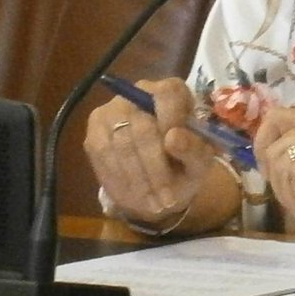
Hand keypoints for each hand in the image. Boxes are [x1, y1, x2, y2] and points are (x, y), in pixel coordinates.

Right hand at [83, 78, 214, 223]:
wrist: (159, 183)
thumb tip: (173, 138)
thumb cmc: (184, 164)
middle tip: (167, 199)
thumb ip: (193, 148)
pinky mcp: (94, 133)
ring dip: (139, 180)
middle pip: (142, 127)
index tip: (177, 152)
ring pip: (121, 145)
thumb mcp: (200, 161)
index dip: (172, 121)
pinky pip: (104, 157)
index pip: (167, 93)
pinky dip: (121, 181)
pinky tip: (135, 196)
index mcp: (171, 92)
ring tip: (155, 204)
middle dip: (156, 168)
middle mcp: (138, 93)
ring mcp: (112, 112)